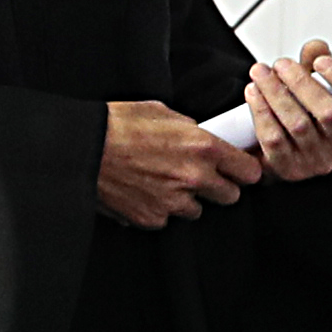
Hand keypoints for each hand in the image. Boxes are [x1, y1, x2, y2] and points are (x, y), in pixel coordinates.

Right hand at [99, 98, 258, 227]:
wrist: (81, 147)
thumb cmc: (117, 124)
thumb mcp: (162, 112)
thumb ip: (191, 129)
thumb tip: (201, 135)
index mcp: (203, 147)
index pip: (250, 171)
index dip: (244, 171)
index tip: (238, 170)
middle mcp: (194, 177)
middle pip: (230, 196)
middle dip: (219, 187)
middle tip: (200, 176)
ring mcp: (173, 202)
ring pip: (197, 210)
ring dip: (187, 199)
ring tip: (163, 181)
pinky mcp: (152, 218)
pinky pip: (166, 218)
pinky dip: (158, 208)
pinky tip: (143, 191)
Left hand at [242, 41, 331, 181]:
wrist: (284, 149)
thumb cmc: (307, 114)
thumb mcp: (317, 85)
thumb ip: (317, 63)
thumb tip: (316, 47)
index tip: (321, 61)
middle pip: (329, 113)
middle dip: (301, 82)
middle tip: (281, 64)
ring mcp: (319, 161)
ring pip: (297, 125)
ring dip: (275, 93)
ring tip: (261, 73)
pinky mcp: (291, 169)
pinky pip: (274, 139)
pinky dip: (260, 112)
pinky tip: (254, 94)